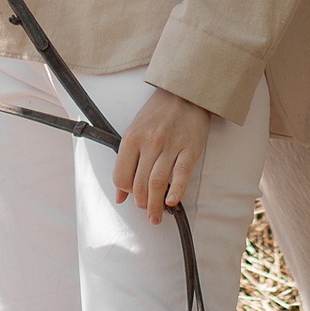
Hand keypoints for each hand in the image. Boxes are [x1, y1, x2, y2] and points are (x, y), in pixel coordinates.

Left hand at [113, 88, 210, 223]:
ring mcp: (170, 146)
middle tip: (146, 212)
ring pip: (157, 183)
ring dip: (155, 205)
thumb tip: (119, 195)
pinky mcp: (190, 149)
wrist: (185, 92)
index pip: (121, 175)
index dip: (124, 191)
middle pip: (139, 184)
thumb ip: (126, 161)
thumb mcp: (135, 130)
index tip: (130, 198)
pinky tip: (172, 202)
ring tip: (156, 218)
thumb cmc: (158, 112)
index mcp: (131, 138)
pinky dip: (176, 191)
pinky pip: (181, 175)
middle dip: (141, 203)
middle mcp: (149, 143)